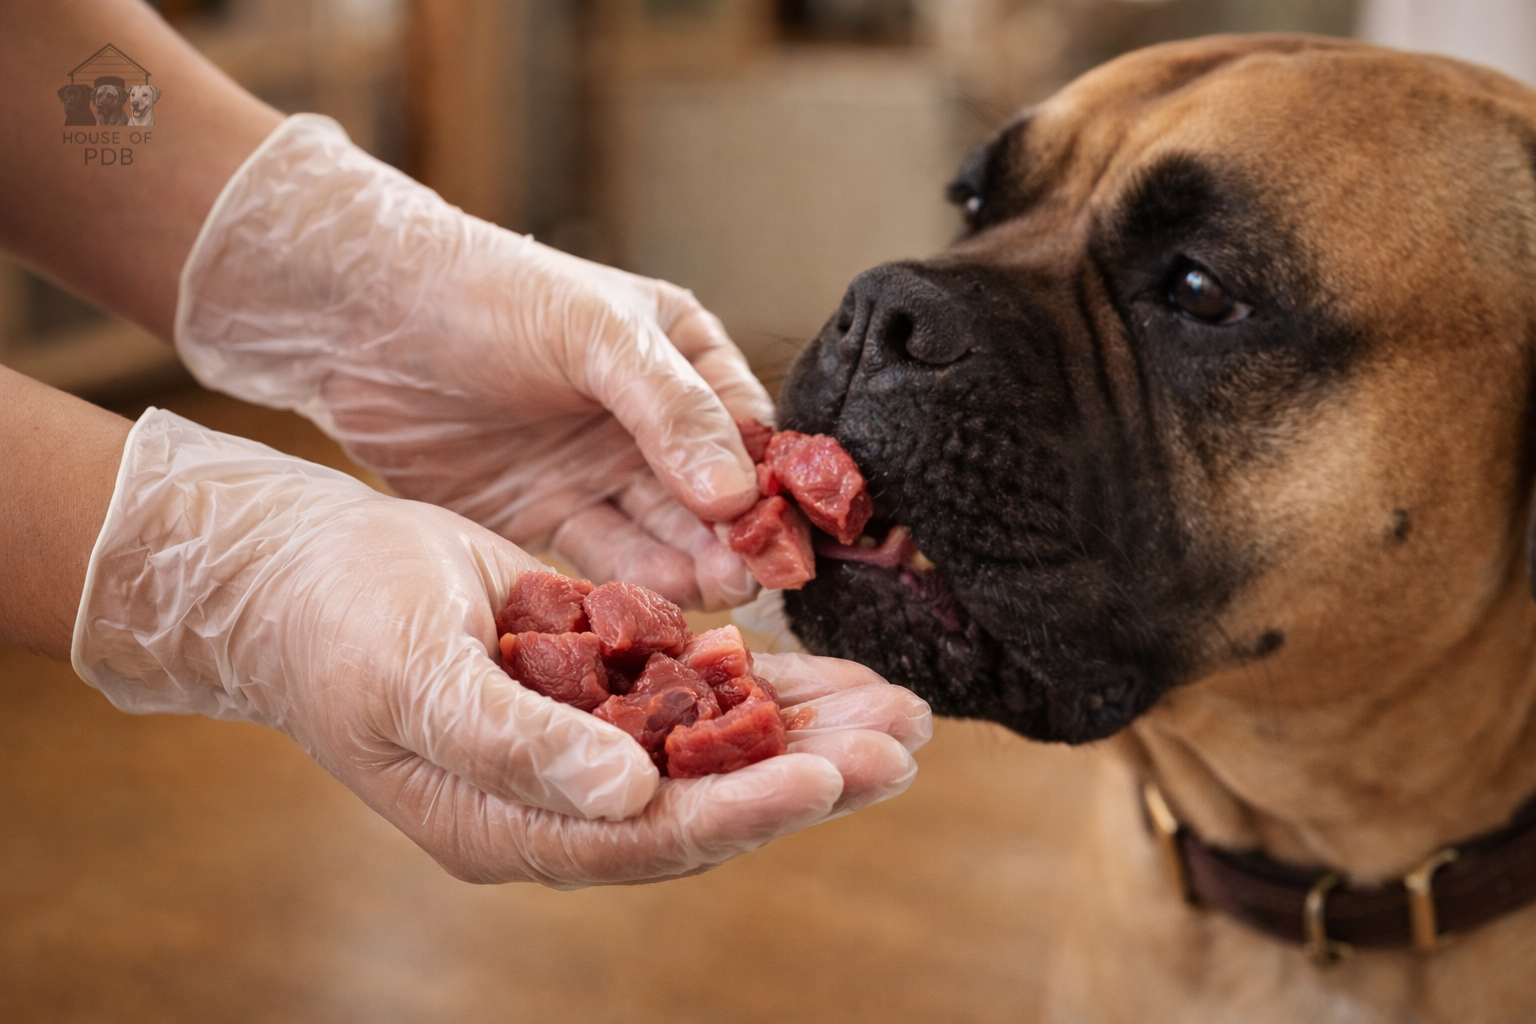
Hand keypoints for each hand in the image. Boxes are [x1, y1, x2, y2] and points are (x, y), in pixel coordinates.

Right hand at [73, 409, 928, 885]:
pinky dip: (763, 686)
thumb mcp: (416, 679)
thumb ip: (516, 745)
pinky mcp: (597, 686)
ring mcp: (582, 746)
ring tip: (898, 710)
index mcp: (507, 823)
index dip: (738, 810)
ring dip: (806, 731)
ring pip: (715, 752)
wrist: (297, 574)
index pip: (645, 838)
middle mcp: (559, 800)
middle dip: (809, 775)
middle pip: (705, 806)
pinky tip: (828, 672)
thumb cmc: (336, 624)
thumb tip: (628, 794)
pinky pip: (693, 696)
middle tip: (905, 741)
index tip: (827, 777)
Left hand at [175, 115, 769, 609]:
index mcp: (680, 356)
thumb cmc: (487, 296)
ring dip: (693, 565)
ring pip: (662, 531)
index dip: (774, 483)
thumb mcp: (594, 333)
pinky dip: (632, 582)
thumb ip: (669, 409)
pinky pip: (603, 557)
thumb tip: (737, 494)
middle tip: (759, 578)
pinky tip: (659, 606)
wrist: (360, 319)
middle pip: (712, 493)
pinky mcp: (546, 515)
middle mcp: (648, 420)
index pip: (747, 429)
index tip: (795, 532)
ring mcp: (597, 471)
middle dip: (736, 536)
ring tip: (721, 595)